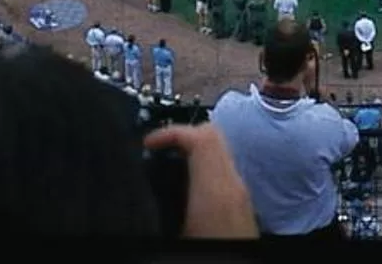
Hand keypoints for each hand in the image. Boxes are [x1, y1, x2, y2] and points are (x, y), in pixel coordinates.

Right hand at [143, 125, 256, 240]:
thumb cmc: (216, 261)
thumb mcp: (175, 236)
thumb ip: (160, 205)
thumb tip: (139, 198)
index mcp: (217, 192)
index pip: (202, 136)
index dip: (171, 131)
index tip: (150, 142)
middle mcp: (234, 186)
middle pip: (213, 135)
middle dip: (181, 134)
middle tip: (158, 147)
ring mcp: (241, 193)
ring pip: (219, 151)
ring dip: (192, 149)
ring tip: (167, 162)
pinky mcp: (242, 204)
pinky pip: (222, 169)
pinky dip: (202, 166)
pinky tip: (185, 186)